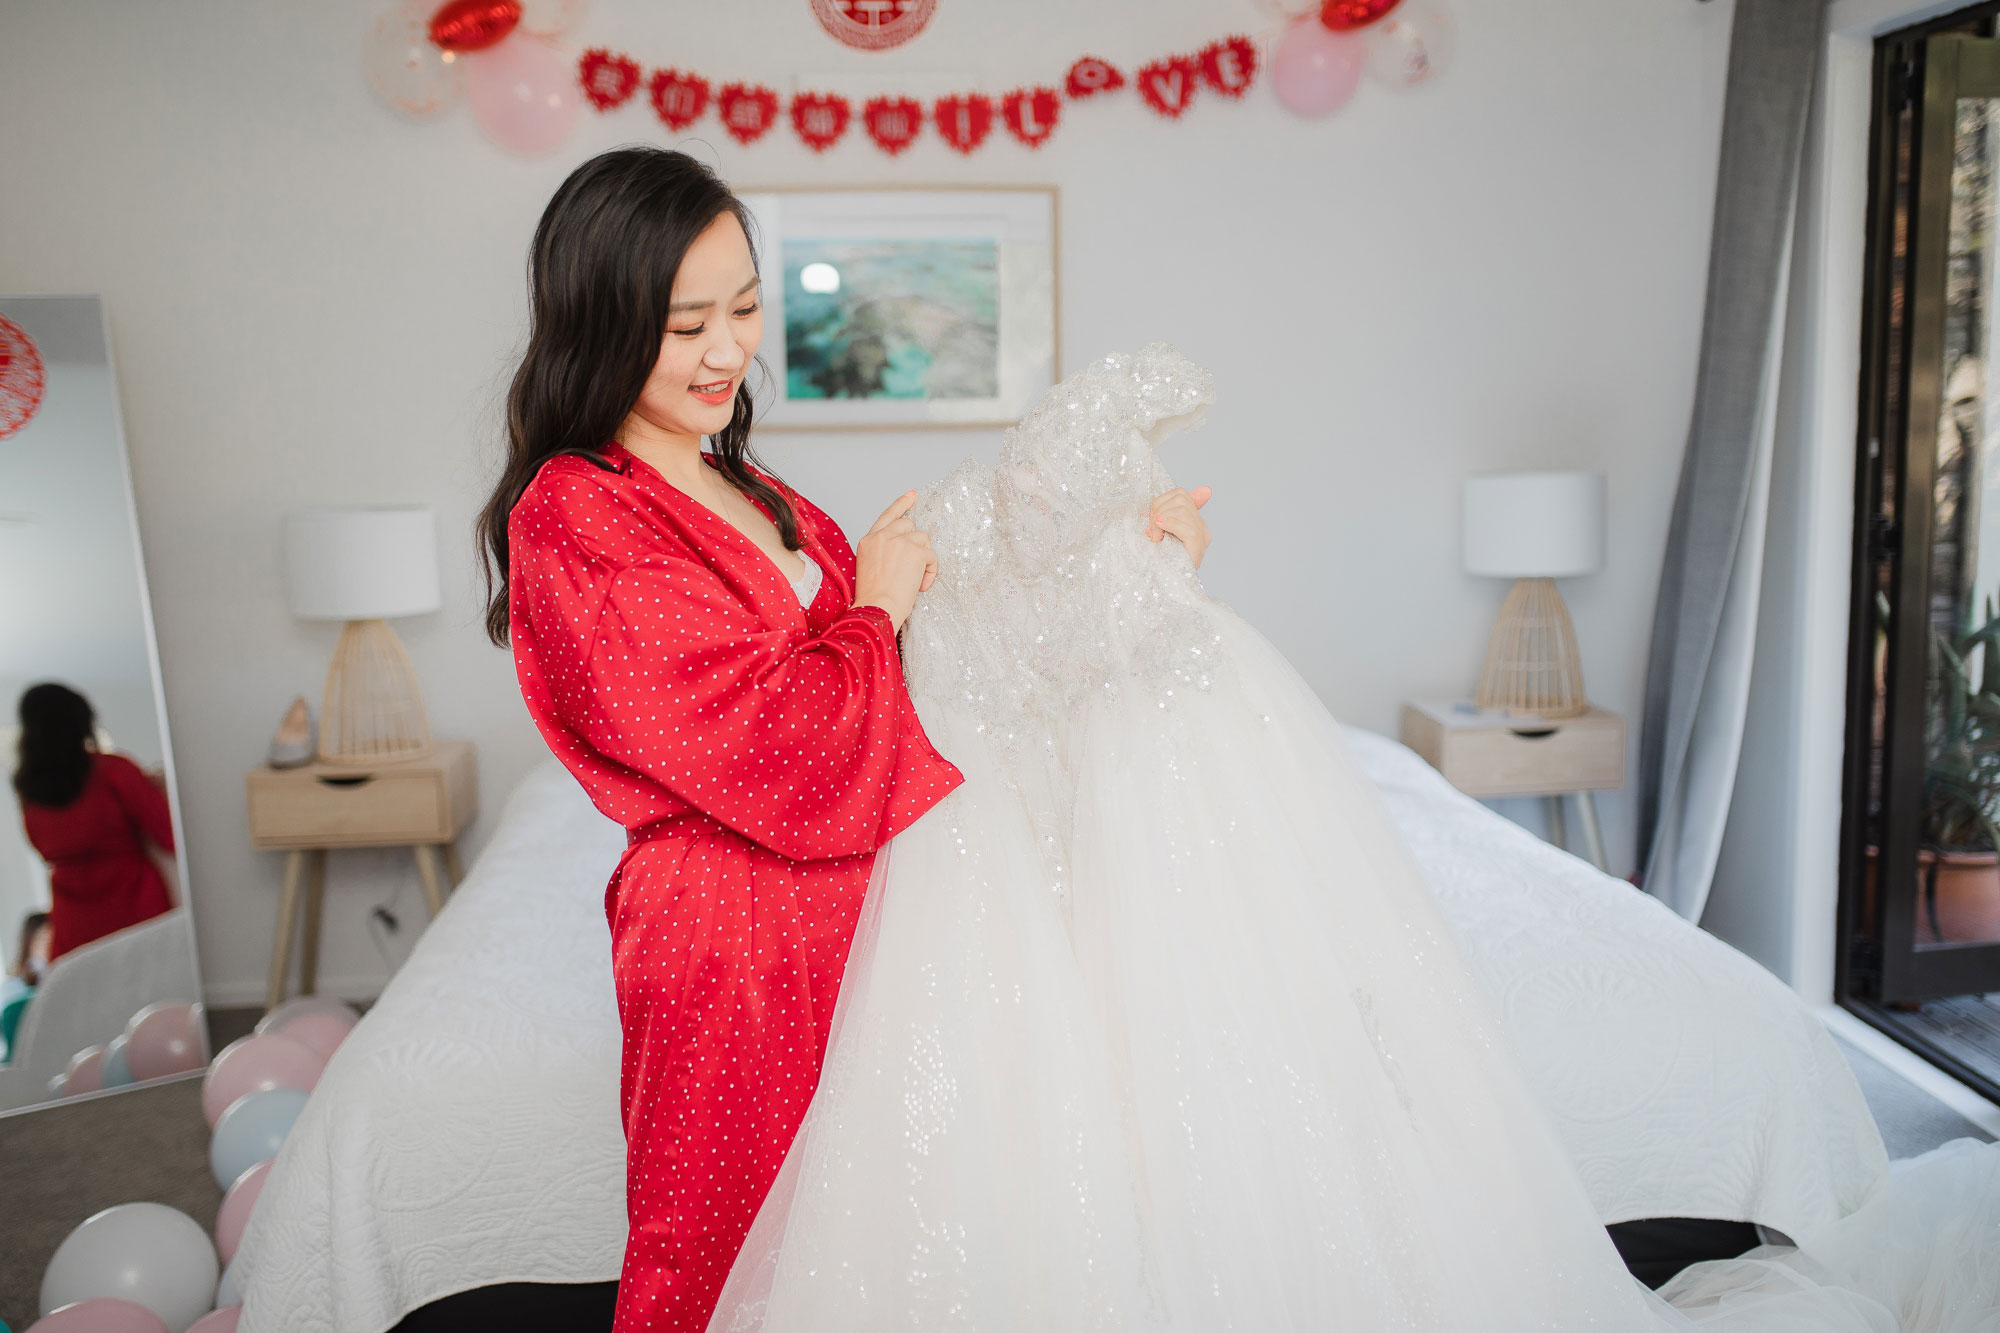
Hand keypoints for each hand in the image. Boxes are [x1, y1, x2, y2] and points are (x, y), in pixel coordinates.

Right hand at [854, 490, 937, 631]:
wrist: (877, 609)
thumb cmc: (874, 598)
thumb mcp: (870, 567)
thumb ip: (883, 551)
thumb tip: (906, 548)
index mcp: (869, 540)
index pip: (888, 515)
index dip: (901, 504)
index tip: (912, 495)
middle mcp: (883, 536)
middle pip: (909, 525)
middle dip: (915, 543)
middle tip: (914, 564)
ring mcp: (899, 541)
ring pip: (923, 539)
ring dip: (924, 558)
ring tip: (914, 579)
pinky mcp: (915, 551)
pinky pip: (932, 556)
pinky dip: (931, 571)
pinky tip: (920, 585)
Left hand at [1145, 485, 1211, 568]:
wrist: (1156, 588)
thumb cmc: (1154, 560)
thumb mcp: (1159, 531)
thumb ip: (1167, 512)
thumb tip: (1196, 491)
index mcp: (1195, 523)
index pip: (1181, 495)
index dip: (1161, 501)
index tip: (1153, 520)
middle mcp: (1202, 530)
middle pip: (1180, 499)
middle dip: (1158, 509)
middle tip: (1150, 530)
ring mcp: (1202, 539)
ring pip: (1182, 510)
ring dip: (1160, 520)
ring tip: (1154, 537)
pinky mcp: (1198, 547)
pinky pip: (1186, 527)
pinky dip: (1169, 525)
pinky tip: (1158, 535)